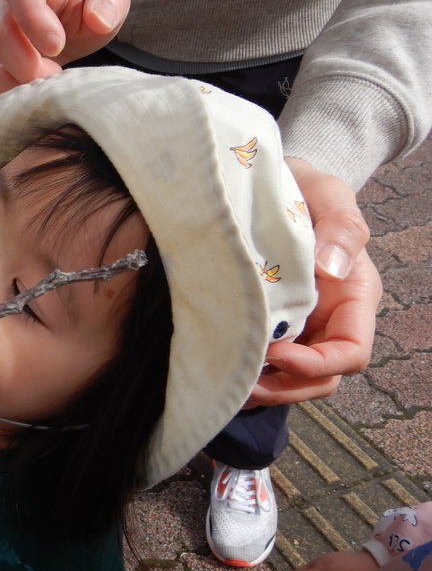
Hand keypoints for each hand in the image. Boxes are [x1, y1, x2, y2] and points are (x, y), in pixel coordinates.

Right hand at [0, 0, 130, 102]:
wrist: (65, 25)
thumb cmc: (84, 9)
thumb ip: (111, 0)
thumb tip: (98, 19)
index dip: (33, 19)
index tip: (57, 46)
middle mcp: (1, 6)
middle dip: (28, 67)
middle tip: (56, 78)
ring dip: (20, 87)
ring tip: (48, 88)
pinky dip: (9, 99)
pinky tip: (32, 98)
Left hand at [247, 160, 380, 406]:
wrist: (275, 181)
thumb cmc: (306, 187)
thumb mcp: (327, 192)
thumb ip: (340, 226)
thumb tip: (332, 268)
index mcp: (354, 295)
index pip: (350, 351)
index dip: (317, 364)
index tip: (277, 354)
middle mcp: (331, 318)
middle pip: (321, 378)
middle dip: (284, 388)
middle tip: (241, 385)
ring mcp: (301, 325)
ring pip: (292, 379)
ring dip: (263, 388)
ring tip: (224, 384)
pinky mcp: (269, 323)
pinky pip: (263, 361)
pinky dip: (245, 370)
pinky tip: (216, 367)